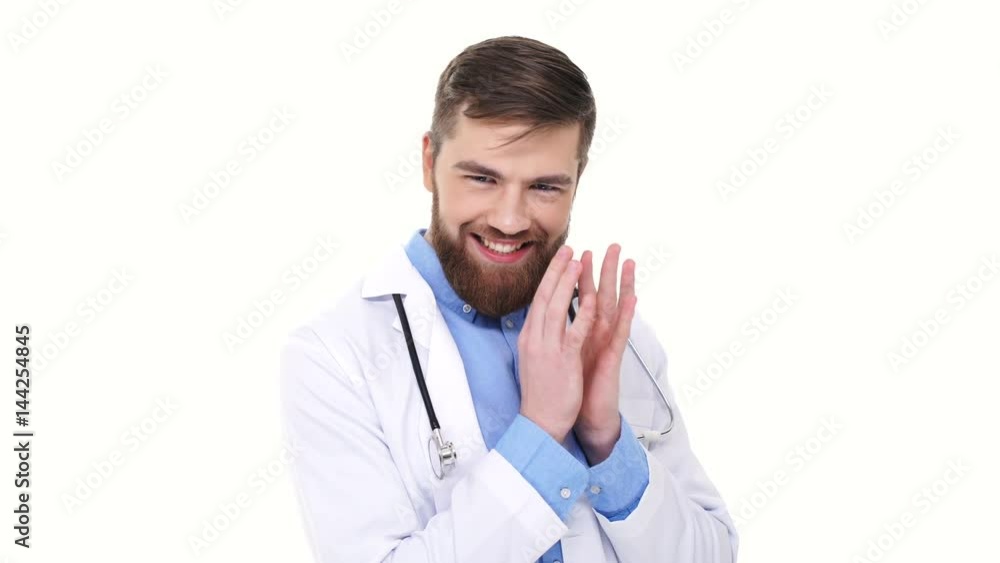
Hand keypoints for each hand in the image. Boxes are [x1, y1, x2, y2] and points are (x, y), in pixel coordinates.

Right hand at [518, 245, 597, 443]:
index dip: (550, 277)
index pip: (538, 299)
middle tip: (568, 249)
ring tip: (579, 262)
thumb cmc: (540, 392)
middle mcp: (535, 338)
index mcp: (529, 337)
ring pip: (557, 308)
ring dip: (568, 283)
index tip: (560, 258)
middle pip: (545, 297)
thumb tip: (541, 318)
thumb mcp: (532, 358)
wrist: (538, 422)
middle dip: (557, 271)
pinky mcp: (563, 361)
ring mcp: (548, 349)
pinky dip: (582, 314)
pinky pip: (574, 333)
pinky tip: (591, 299)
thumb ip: (537, 336)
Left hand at [574, 244, 636, 463]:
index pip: (580, 297)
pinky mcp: (612, 358)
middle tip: (612, 245)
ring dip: (623, 284)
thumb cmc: (570, 388)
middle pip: (601, 295)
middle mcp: (595, 335)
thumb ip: (558, 335)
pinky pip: (620, 333)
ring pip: (616, 309)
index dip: (578, 275)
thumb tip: (545, 318)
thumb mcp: (558, 355)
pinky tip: (633, 298)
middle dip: (605, 270)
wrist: (579, 417)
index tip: (577, 252)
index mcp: (580, 332)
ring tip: (629, 262)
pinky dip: (627, 315)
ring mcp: (605, 345)